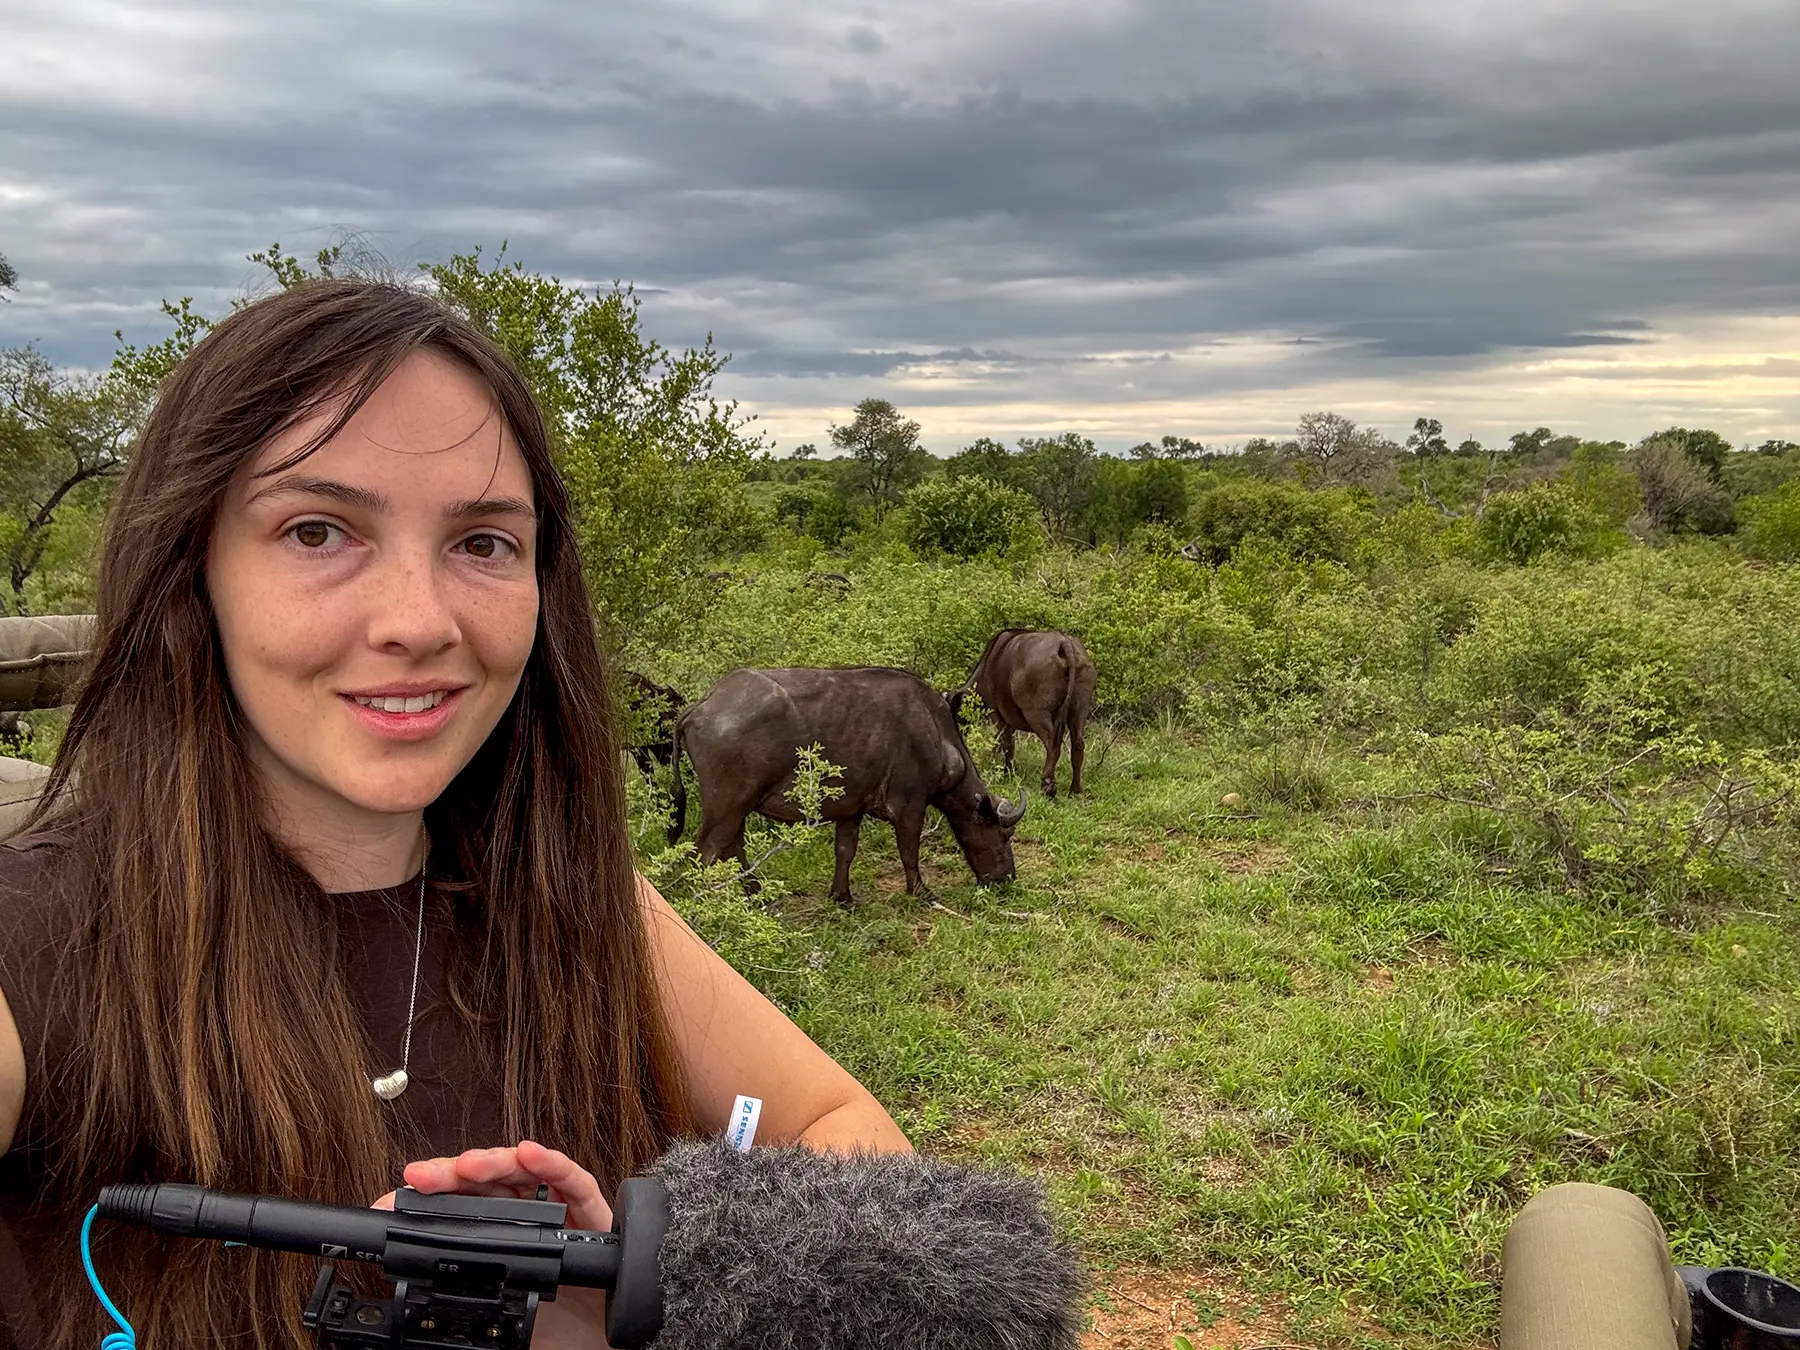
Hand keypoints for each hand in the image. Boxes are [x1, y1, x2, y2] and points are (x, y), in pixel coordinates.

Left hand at [372, 1140, 613, 1347]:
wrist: (596, 1344)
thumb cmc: (553, 1324)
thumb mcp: (495, 1308)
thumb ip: (463, 1292)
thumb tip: (412, 1300)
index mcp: (499, 1234)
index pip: (460, 1204)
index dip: (431, 1196)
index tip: (397, 1196)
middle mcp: (527, 1215)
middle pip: (487, 1182)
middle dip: (452, 1174)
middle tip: (423, 1177)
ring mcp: (559, 1208)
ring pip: (523, 1172)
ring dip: (494, 1162)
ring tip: (468, 1165)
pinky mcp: (593, 1211)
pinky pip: (574, 1181)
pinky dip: (551, 1164)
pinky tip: (529, 1154)